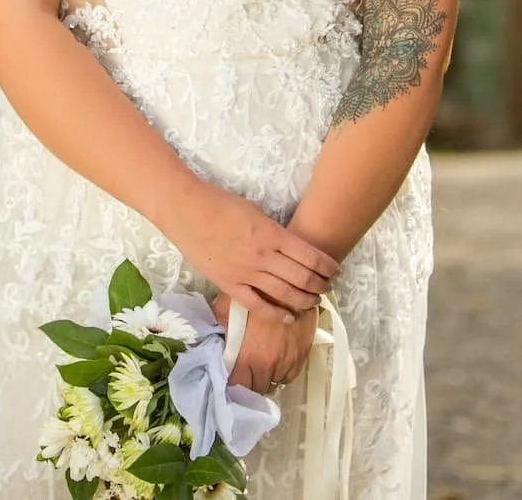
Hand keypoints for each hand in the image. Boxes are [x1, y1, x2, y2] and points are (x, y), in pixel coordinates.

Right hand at [165, 183, 338, 322]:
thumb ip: (274, 232)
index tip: (334, 270)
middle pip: (301, 277)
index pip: (310, 255)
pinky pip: (256, 305)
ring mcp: (245, 273)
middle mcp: (263, 256)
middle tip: (327, 287)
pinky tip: (287, 318)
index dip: (326, 266)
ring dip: (303, 300)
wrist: (186, 211)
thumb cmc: (221, 204)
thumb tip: (290, 247)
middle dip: (319, 285)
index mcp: (272, 234)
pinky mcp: (229, 284)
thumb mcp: (256, 212)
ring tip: (314, 302)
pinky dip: (274, 314)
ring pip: (283, 293)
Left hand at [213, 293, 316, 395]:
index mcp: (246, 356)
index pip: (236, 385)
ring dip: (267, 376)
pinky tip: (278, 361)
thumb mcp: (227, 306)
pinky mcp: (301, 355)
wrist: (290, 283)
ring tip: (262, 365)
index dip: (232, 380)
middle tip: (247, 370)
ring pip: (274, 382)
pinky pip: (291, 375)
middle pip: (256, 387)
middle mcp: (267, 364)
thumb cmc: (257, 292)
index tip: (231, 374)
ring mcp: (286, 362)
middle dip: (250, 381)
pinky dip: (283, 372)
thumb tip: (212, 337)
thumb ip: (219, 327)